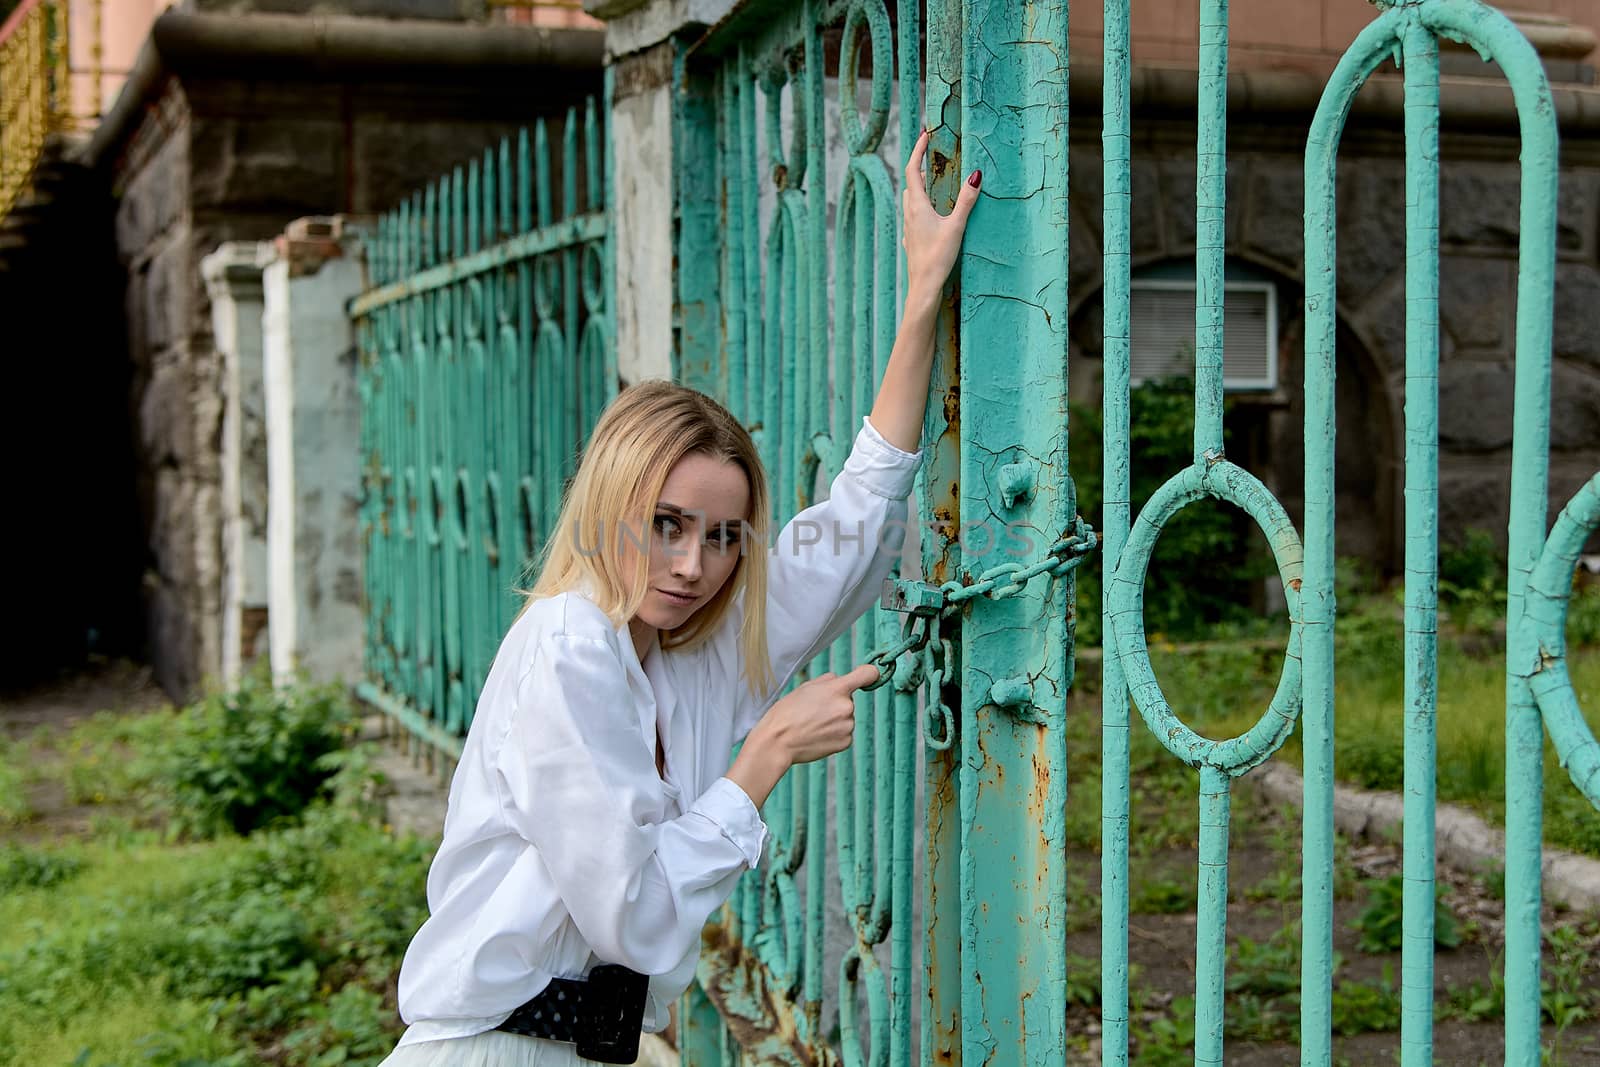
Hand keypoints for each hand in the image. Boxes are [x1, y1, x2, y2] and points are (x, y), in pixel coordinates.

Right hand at [751, 663, 879, 765]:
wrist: (777, 741)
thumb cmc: (787, 712)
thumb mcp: (805, 687)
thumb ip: (828, 681)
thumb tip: (840, 681)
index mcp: (837, 688)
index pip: (867, 674)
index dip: (870, 673)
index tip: (870, 676)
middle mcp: (847, 707)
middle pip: (849, 700)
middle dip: (835, 703)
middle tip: (813, 711)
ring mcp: (848, 726)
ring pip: (845, 718)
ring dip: (834, 720)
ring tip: (812, 725)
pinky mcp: (846, 742)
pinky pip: (844, 733)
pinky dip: (833, 734)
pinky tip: (817, 735)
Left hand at [901, 128, 980, 302]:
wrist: (923, 287)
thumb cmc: (938, 257)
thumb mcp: (956, 226)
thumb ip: (966, 200)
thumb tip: (976, 175)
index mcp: (917, 206)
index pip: (912, 169)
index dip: (917, 151)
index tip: (925, 135)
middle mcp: (909, 214)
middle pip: (910, 184)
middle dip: (919, 168)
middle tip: (933, 158)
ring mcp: (909, 228)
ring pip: (910, 201)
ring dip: (919, 188)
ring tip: (934, 184)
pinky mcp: (912, 241)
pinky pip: (913, 217)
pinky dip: (920, 207)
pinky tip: (930, 215)